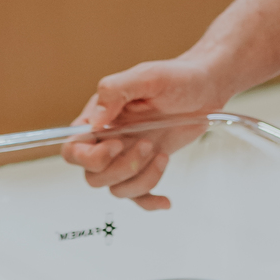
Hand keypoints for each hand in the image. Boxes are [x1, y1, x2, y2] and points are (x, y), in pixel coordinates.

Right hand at [62, 57, 230, 208]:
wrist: (205, 89)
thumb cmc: (176, 77)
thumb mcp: (146, 77)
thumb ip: (115, 91)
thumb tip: (94, 120)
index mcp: (100, 118)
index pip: (73, 149)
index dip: (90, 156)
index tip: (117, 144)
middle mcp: (110, 139)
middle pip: (93, 175)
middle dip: (121, 168)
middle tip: (147, 144)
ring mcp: (129, 155)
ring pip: (117, 188)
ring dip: (140, 178)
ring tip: (161, 153)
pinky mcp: (148, 166)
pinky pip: (139, 196)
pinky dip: (150, 201)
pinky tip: (165, 199)